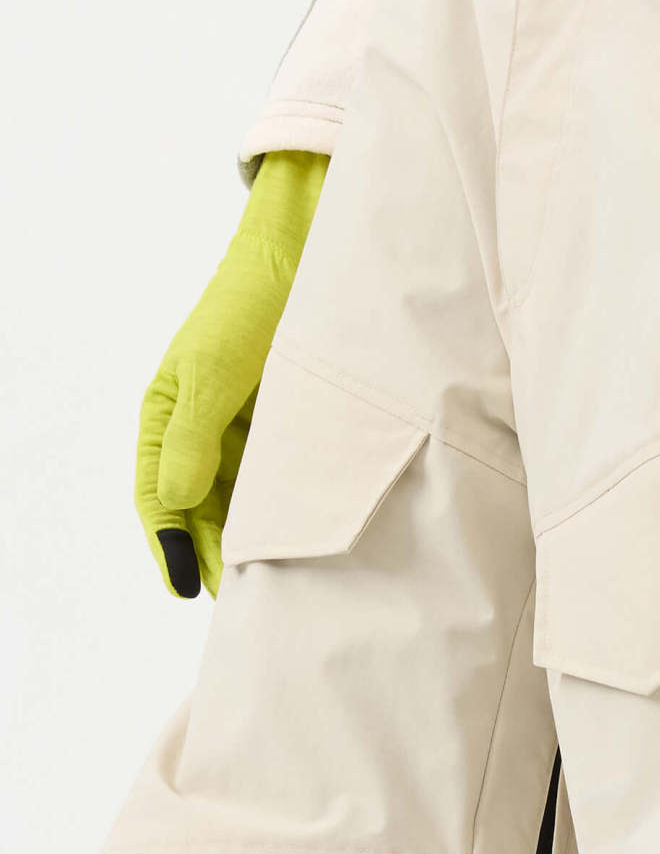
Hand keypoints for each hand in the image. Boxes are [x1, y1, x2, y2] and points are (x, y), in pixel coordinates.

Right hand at [135, 150, 328, 597]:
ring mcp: (242, 424)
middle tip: (237, 599)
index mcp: (165, 412)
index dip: (171, 543)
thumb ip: (195, 436)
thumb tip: (177, 503)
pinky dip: (280, 504)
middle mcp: (199, 424)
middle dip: (213, 551)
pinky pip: (275, 474)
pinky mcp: (283, 419)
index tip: (188, 586)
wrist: (308, 254)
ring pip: (238, 495)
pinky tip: (297, 533)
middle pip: (199, 505)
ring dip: (248, 534)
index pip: (158, 495)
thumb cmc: (250, 302)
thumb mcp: (216, 368)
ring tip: (269, 579)